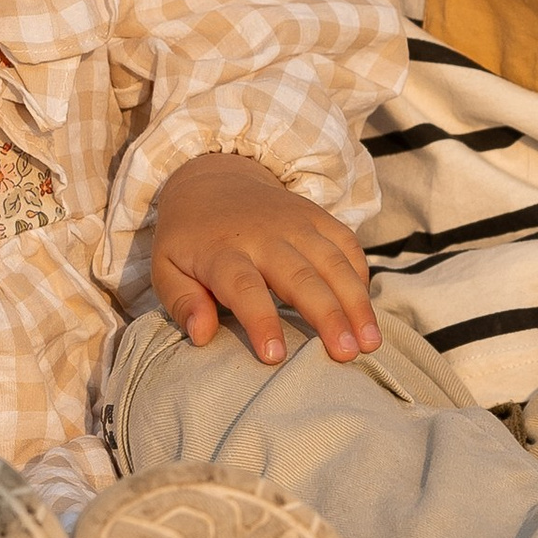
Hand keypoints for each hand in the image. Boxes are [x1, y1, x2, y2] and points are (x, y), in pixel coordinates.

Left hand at [151, 152, 381, 364]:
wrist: (213, 179)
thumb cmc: (190, 240)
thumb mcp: (167, 269)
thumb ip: (182, 303)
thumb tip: (202, 335)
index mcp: (221, 251)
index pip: (244, 287)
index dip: (261, 321)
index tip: (275, 357)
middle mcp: (263, 235)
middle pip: (300, 276)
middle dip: (327, 315)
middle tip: (346, 354)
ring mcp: (295, 222)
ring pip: (333, 261)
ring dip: (355, 302)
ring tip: (370, 342)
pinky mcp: (317, 216)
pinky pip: (347, 243)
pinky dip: (361, 274)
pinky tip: (366, 310)